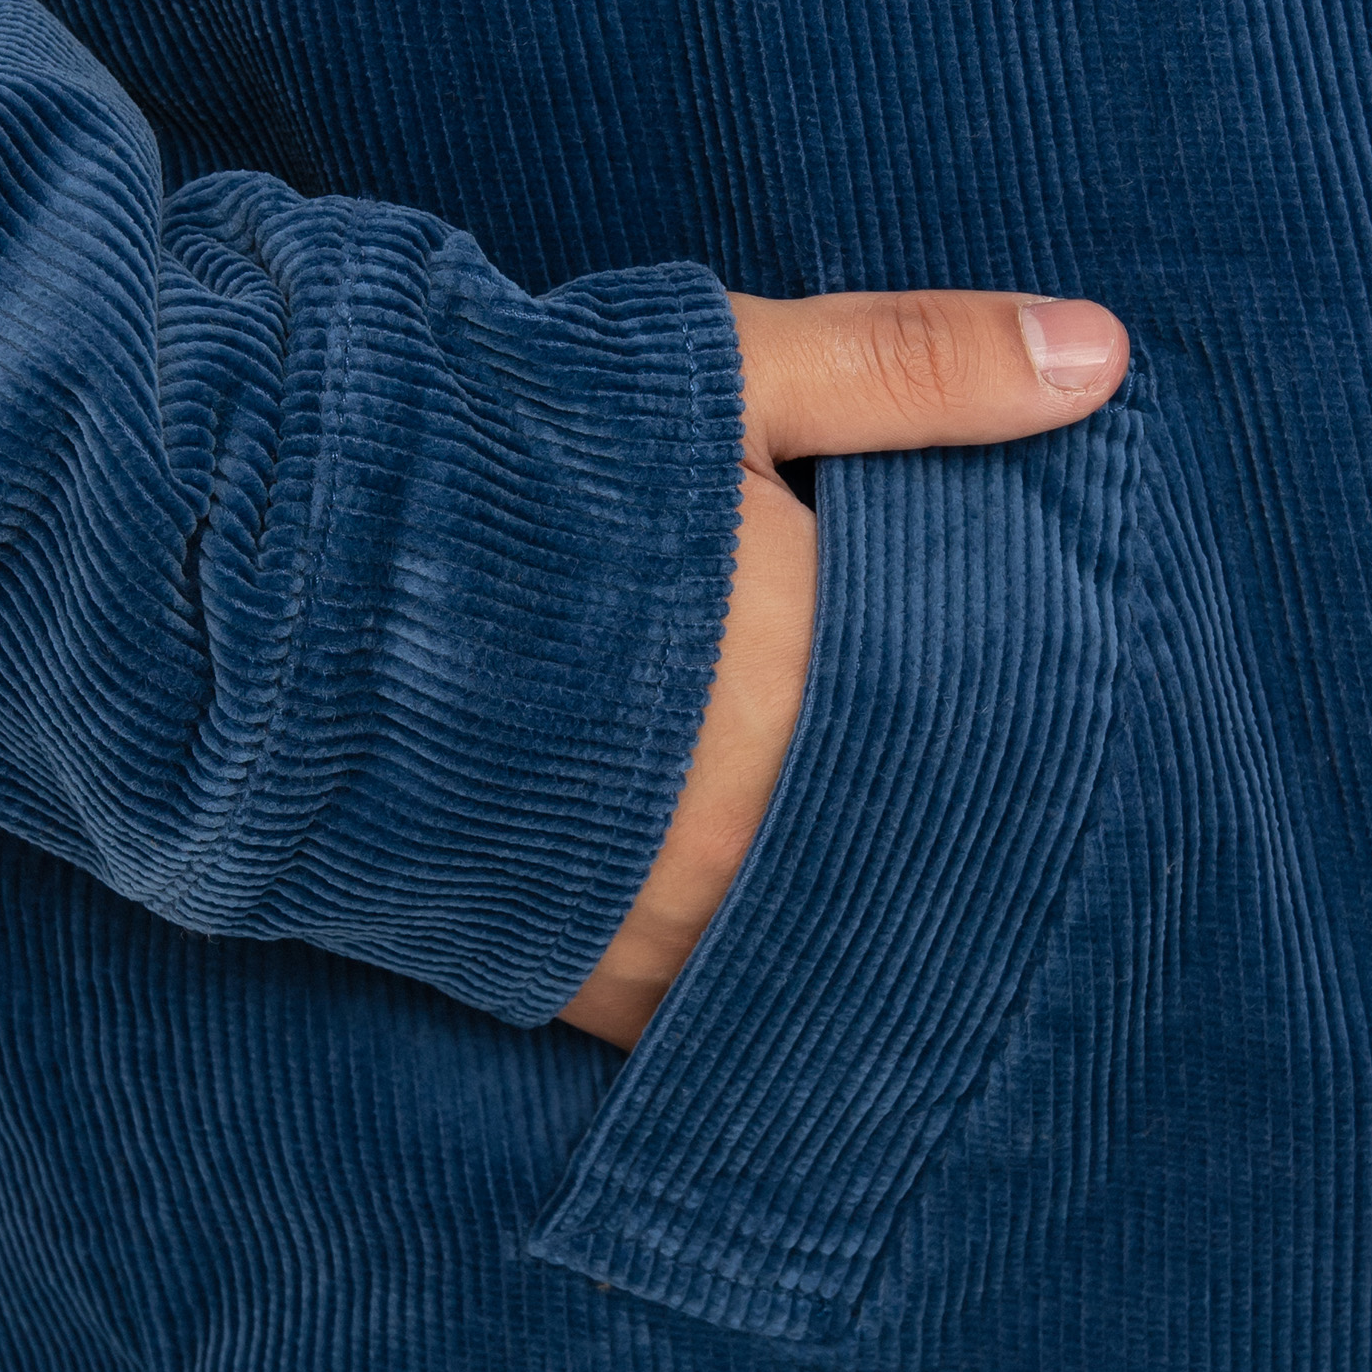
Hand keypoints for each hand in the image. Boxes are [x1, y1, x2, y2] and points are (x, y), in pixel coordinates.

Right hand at [556, 289, 1129, 1048]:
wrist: (266, 570)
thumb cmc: (508, 451)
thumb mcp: (727, 370)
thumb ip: (920, 369)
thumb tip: (1105, 353)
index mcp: (823, 685)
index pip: (993, 738)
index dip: (1029, 738)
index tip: (1060, 734)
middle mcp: (760, 834)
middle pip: (914, 864)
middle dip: (945, 842)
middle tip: (975, 823)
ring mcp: (661, 925)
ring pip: (814, 957)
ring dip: (847, 923)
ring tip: (876, 890)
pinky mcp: (568, 975)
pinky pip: (699, 1018)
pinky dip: (739, 986)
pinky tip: (753, 943)